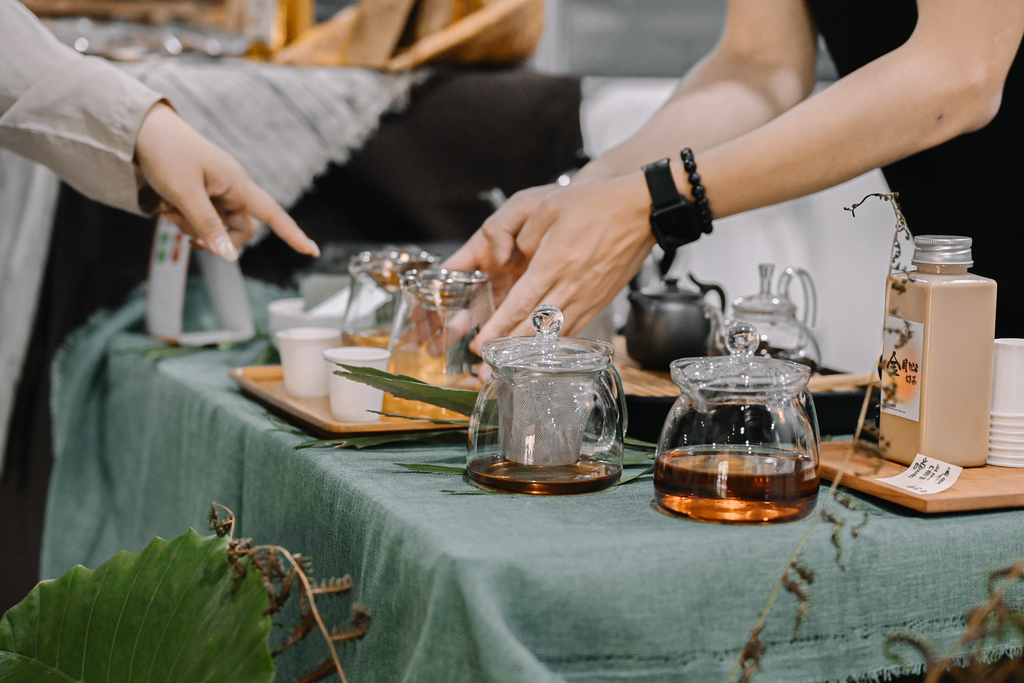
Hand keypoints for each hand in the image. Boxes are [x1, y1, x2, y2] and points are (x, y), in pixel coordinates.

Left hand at [134, 102, 318, 261]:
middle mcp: (232, 189)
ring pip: (218, 227)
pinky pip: (202, 219)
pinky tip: (167, 208)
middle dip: (216, 238)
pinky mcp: (202, 194)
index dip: (293, 234)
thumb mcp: (185, 193)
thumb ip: (208, 225)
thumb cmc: (167, 153)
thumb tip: (230, 258)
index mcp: (237, 184)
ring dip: (194, 228)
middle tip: (187, 234)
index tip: (311, 251)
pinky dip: (185, 220)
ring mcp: (217, 192)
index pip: (274, 214)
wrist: (142, 130)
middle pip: (240, 229)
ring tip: (169, 212)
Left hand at [465, 173, 655, 351]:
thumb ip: (524, 235)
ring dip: (532, 353)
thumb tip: (510, 258)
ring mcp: (588, 296)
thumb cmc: (597, 203)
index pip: (520, 304)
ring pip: (555, 334)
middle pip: (535, 327)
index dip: (499, 327)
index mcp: (554, 262)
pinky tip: (544, 351)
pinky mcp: (601, 300)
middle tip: (488, 365)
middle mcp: (571, 285)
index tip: (481, 343)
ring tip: (512, 367)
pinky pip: (575, 327)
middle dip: (509, 349)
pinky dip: (557, 343)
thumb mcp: (549, 207)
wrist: (641, 210)